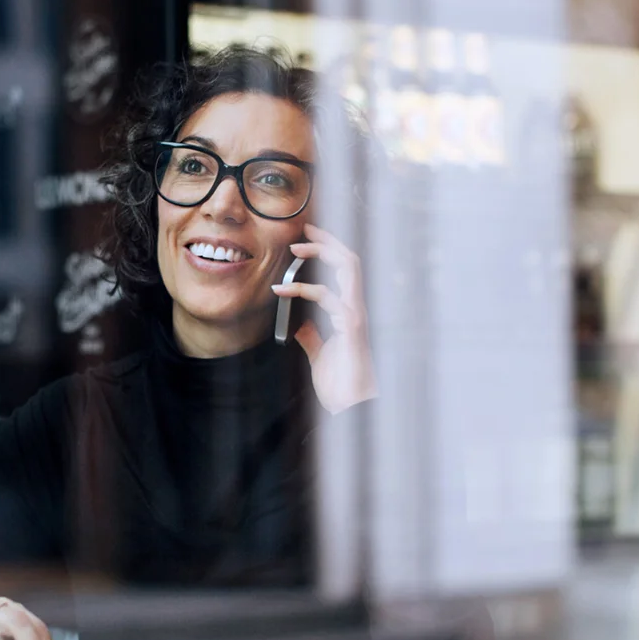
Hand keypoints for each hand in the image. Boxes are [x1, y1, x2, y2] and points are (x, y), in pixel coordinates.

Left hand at [272, 223, 378, 413]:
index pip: (343, 270)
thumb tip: (300, 325)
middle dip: (328, 240)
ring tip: (295, 249)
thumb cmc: (341, 385)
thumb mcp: (320, 355)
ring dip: (322, 252)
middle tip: (302, 231)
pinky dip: (304, 290)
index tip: (306, 236)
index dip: (328, 249)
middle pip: (350, 260)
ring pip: (349, 268)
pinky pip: (330, 298)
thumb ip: (312, 337)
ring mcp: (356, 316)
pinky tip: (282, 292)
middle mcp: (355, 309)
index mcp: (348, 313)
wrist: (352, 408)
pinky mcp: (352, 328)